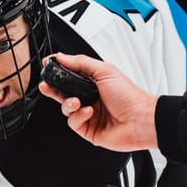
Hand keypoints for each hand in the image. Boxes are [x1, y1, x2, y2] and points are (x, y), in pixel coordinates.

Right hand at [39, 53, 158, 151]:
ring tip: (78, 102)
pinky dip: (78, 116)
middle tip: (47, 85)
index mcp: (95, 83)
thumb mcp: (105, 71)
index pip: (71, 76)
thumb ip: (81, 63)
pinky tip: (89, 112)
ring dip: (69, 104)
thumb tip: (62, 57)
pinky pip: (73, 122)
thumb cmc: (130, 97)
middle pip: (64, 93)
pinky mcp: (88, 130)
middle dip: (53, 89)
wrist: (140, 120)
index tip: (49, 66)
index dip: (59, 72)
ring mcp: (89, 114)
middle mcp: (91, 98)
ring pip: (66, 108)